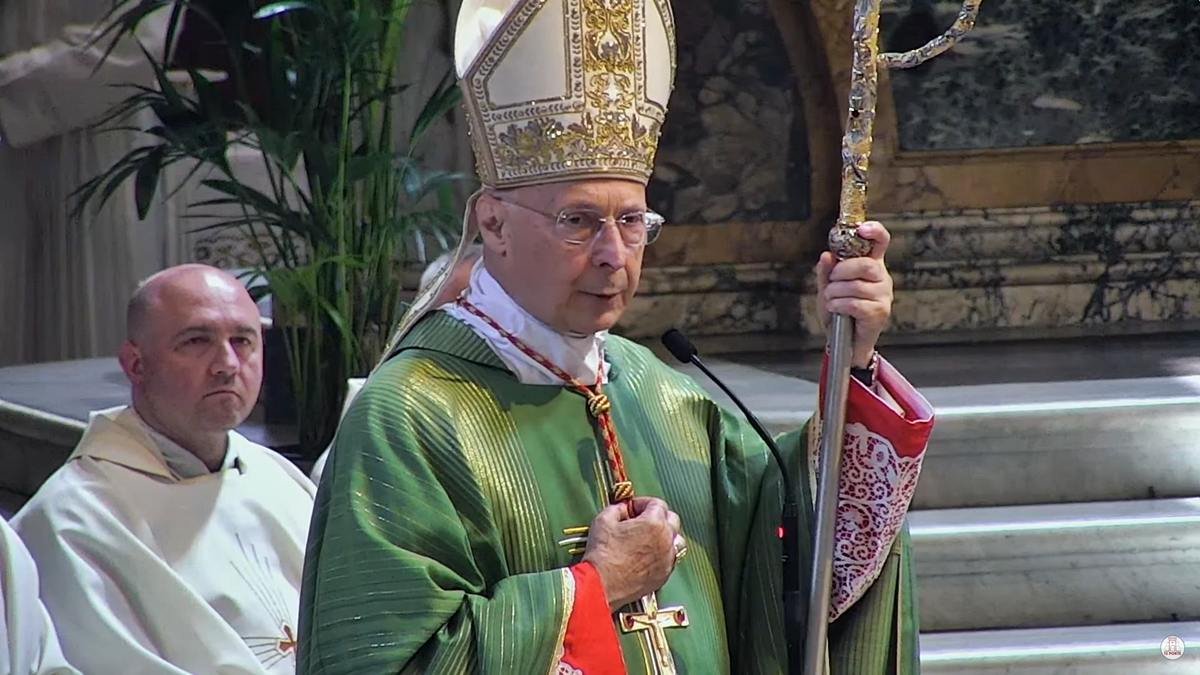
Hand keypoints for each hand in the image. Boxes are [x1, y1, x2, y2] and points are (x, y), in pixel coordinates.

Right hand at [581, 496, 681, 609]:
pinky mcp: (663, 576)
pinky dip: (663, 554)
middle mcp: (665, 541)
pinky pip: (670, 559)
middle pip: (672, 520)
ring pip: (676, 540)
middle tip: (640, 520)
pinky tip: (647, 554)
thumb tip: (622, 509)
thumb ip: (617, 508)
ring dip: (665, 535)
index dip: (643, 503)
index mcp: (654, 524)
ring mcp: (667, 560)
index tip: (632, 508)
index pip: (657, 504)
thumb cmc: (603, 556)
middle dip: (657, 516)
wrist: (601, 585)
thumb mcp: (603, 520)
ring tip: (647, 537)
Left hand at [815, 221, 893, 367]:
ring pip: (857, 286)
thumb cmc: (838, 312)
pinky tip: (835, 309)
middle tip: (831, 282)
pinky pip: (856, 304)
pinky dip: (839, 305)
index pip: (881, 241)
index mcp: (872, 265)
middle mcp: (882, 278)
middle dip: (842, 272)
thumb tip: (826, 255)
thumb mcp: (827, 288)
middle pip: (866, 265)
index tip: (862, 229)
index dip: (875, 231)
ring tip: (830, 299)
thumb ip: (826, 272)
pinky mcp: (880, 313)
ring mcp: (884, 296)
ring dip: (836, 292)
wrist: (843, 342)